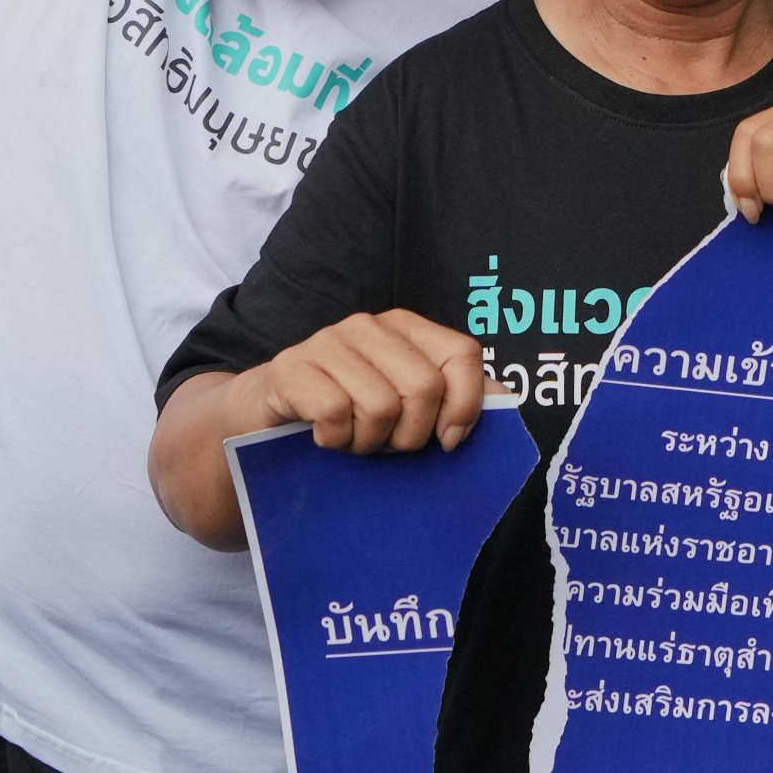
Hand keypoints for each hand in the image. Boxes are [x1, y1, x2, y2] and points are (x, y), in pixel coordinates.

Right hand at [248, 308, 492, 452]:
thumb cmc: (348, 414)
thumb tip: (506, 400)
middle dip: (411, 436)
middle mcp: (368, 326)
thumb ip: (455, 397)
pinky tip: (325, 438)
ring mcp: (326, 342)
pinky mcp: (291, 368)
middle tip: (387, 446)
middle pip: (423, 388)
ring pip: (380, 406)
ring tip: (354, 440)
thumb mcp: (405, 405)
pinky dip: (336, 441)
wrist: (266, 418)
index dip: (465, 405)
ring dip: (369, 443)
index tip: (448, 442)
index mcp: (405, 327)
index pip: (462, 354)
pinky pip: (335, 414)